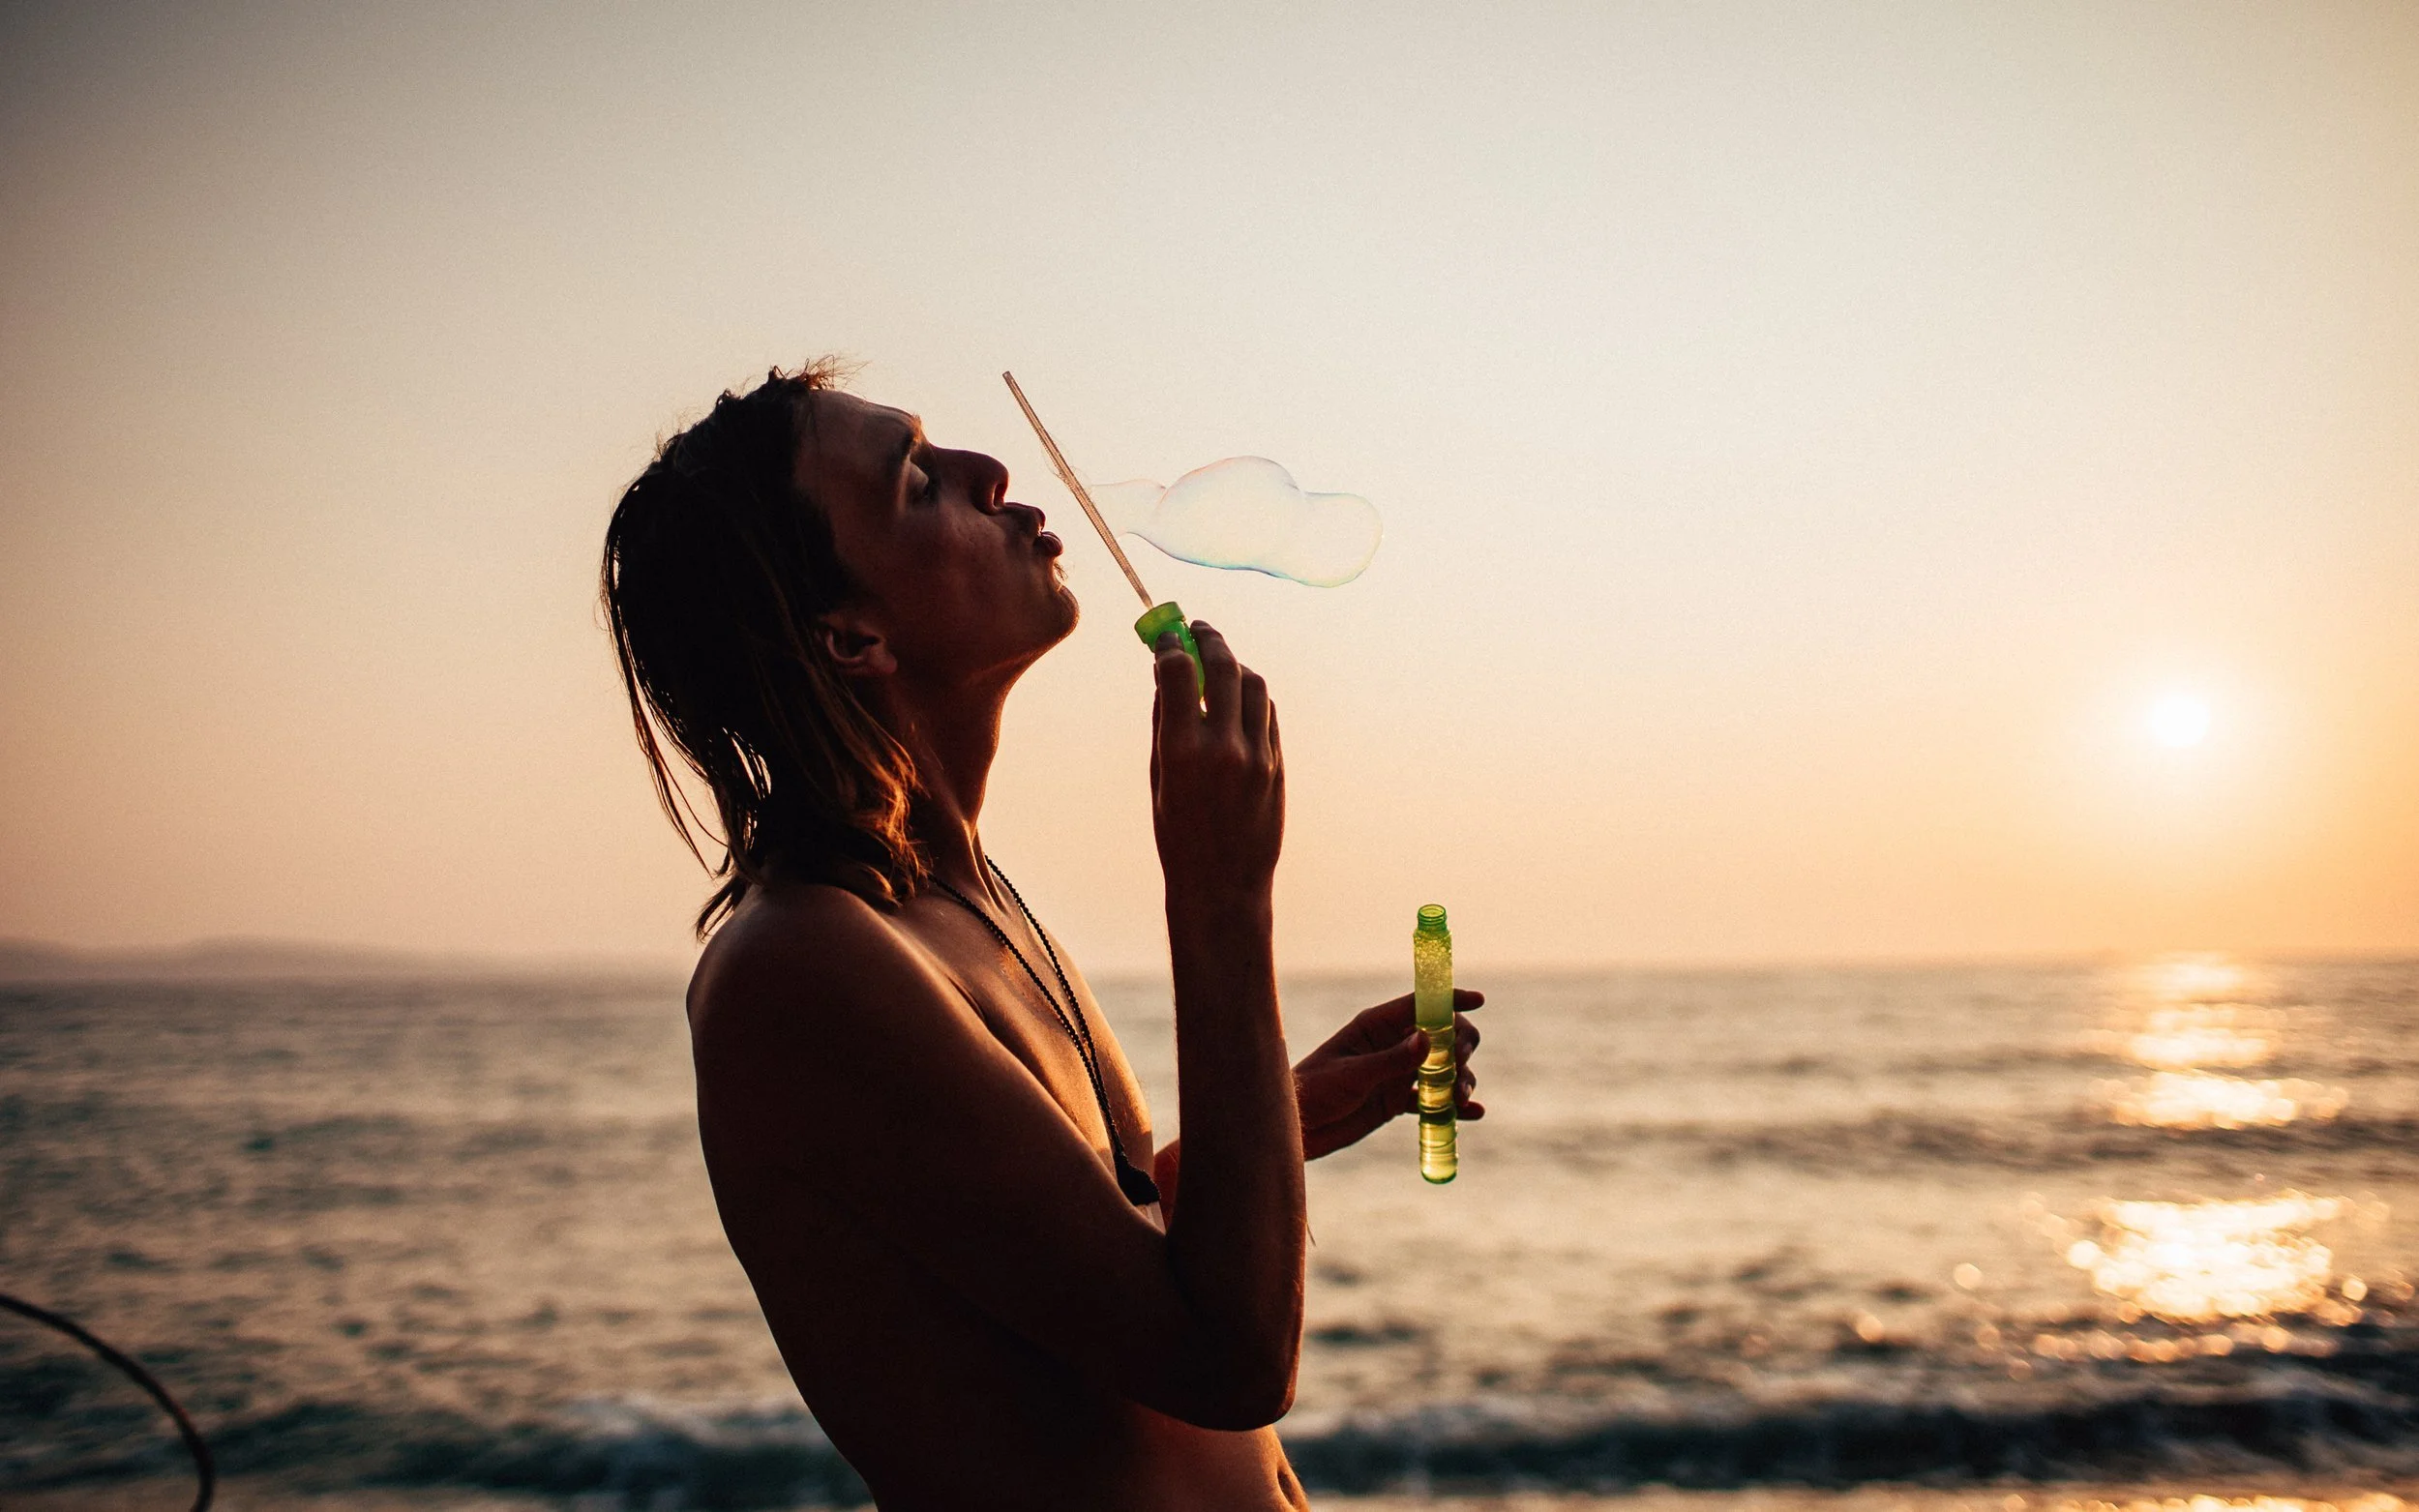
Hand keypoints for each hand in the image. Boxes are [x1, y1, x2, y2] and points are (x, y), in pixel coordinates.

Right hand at [1150, 622, 1282, 906]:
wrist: (1222, 885)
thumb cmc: (1178, 835)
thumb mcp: (1159, 778)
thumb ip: (1163, 722)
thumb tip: (1166, 673)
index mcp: (1182, 752)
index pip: (1180, 673)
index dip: (1171, 645)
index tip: (1165, 636)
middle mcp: (1224, 748)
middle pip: (1224, 666)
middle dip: (1209, 638)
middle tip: (1197, 628)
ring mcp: (1258, 756)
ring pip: (1254, 685)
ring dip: (1235, 664)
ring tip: (1218, 661)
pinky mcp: (1279, 765)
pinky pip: (1268, 713)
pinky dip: (1251, 695)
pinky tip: (1237, 696)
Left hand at [1292, 989, 1484, 1160]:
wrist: (1299, 1128)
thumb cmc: (1315, 1090)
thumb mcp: (1353, 1075)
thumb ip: (1391, 1060)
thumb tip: (1429, 1040)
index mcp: (1376, 1026)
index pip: (1420, 1004)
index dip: (1451, 999)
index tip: (1479, 1000)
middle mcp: (1392, 1045)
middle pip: (1442, 1036)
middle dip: (1461, 1047)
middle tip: (1460, 1066)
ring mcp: (1397, 1073)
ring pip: (1443, 1070)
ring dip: (1460, 1080)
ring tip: (1460, 1099)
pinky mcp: (1397, 1101)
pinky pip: (1433, 1101)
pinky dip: (1453, 1107)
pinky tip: (1473, 1113)